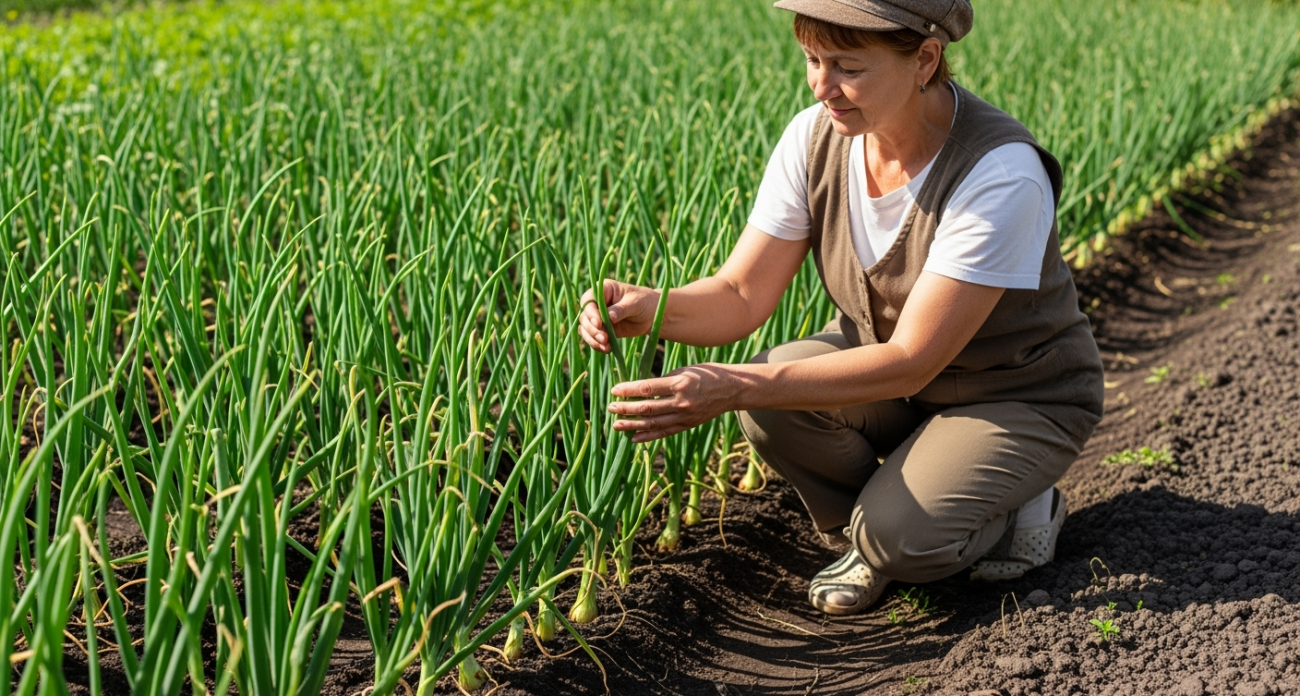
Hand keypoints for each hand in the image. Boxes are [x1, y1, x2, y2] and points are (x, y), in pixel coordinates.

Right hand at [578, 280, 662, 352]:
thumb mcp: (635, 303)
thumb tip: (609, 318)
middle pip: (585, 317)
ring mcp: (598, 318)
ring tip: (606, 346)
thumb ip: (621, 309)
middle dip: (592, 329)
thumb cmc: (644, 301)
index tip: (599, 324)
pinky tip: (607, 349)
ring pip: (586, 329)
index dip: (591, 313)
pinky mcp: (602, 330)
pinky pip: (594, 339)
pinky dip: (597, 345)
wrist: (652, 314)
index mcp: (603, 290)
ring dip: (593, 339)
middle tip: (604, 338)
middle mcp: (597, 304)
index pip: (589, 301)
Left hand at [608, 363, 738, 442]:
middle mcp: (682, 402)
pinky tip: (634, 438)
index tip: (614, 391)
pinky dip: (648, 436)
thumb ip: (664, 380)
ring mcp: (685, 416)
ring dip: (633, 425)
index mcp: (680, 383)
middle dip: (627, 408)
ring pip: (654, 423)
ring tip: (617, 425)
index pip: (648, 388)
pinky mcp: (687, 425)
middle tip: (611, 408)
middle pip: (648, 407)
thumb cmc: (707, 374)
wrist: (732, 389)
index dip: (629, 390)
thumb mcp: (686, 370)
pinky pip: (665, 432)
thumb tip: (641, 389)